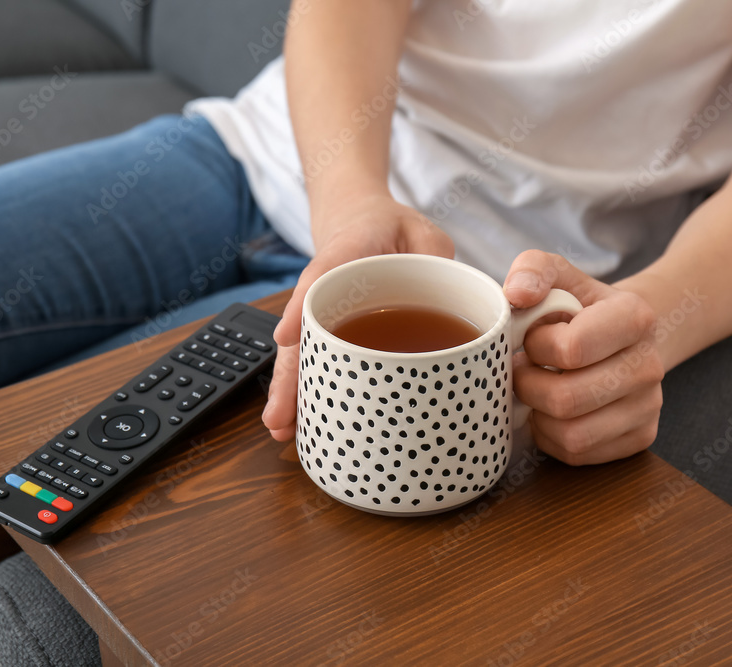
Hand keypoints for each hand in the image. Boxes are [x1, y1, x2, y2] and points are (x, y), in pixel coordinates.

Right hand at [262, 192, 453, 439]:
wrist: (360, 218)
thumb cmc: (392, 229)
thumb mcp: (422, 231)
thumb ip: (437, 257)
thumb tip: (451, 298)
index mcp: (347, 251)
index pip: (320, 275)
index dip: (303, 307)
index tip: (287, 338)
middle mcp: (325, 286)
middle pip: (302, 332)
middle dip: (290, 375)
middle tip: (279, 416)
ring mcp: (323, 310)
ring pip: (303, 352)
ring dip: (293, 391)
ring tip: (283, 429)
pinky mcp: (330, 329)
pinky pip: (317, 358)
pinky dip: (310, 388)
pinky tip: (305, 421)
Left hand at [504, 251, 663, 464]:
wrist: (620, 334)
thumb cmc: (578, 307)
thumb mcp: (557, 275)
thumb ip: (533, 270)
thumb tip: (516, 294)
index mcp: (635, 317)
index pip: (571, 349)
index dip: (536, 347)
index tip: (532, 338)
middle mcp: (650, 365)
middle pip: (566, 399)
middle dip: (528, 386)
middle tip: (523, 370)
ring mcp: (649, 406)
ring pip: (571, 435)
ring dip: (539, 415)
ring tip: (538, 390)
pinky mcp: (641, 437)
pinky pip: (579, 454)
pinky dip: (552, 437)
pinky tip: (553, 412)